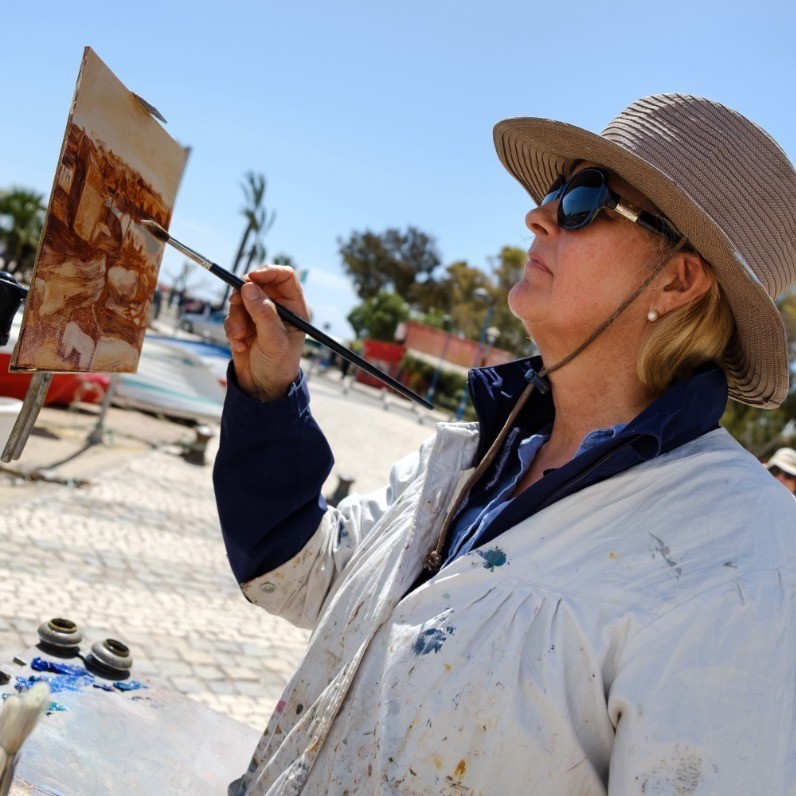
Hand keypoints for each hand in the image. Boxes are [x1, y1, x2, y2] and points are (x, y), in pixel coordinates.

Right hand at [224, 265, 308, 400]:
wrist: (262, 387)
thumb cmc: (278, 365)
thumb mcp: (273, 340)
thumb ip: (263, 313)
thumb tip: (249, 287)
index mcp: (294, 308)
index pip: (285, 276)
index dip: (269, 272)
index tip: (251, 278)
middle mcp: (277, 308)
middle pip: (258, 284)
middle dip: (244, 295)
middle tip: (236, 302)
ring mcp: (259, 315)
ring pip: (241, 299)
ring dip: (236, 318)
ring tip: (240, 337)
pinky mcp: (244, 324)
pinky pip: (232, 315)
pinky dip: (231, 329)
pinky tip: (239, 346)